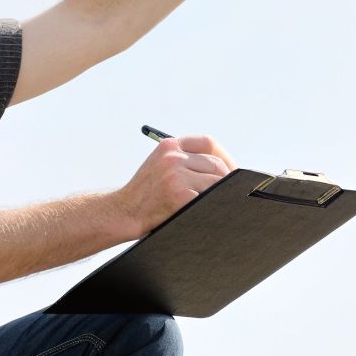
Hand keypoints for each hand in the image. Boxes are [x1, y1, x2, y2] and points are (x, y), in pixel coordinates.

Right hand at [112, 134, 237, 237]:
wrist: (123, 213)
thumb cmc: (144, 194)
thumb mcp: (159, 166)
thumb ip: (184, 161)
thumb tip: (222, 168)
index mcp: (169, 146)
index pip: (208, 143)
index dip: (224, 157)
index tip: (231, 170)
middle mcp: (173, 157)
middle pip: (216, 164)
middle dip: (226, 180)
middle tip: (230, 193)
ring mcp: (176, 175)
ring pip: (216, 182)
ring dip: (219, 195)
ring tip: (216, 204)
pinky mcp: (180, 195)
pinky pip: (209, 198)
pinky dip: (213, 206)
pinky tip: (209, 211)